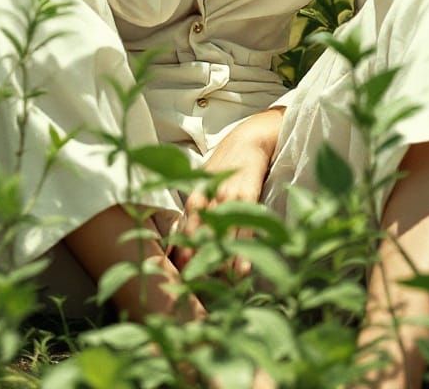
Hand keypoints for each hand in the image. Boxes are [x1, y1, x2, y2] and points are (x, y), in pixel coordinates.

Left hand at [167, 121, 275, 279]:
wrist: (250, 139)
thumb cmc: (226, 163)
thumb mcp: (205, 181)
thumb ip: (196, 207)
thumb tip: (182, 237)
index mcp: (196, 195)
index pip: (185, 228)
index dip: (182, 251)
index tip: (178, 274)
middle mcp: (209, 198)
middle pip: (199, 235)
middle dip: (196, 262)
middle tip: (195, 287)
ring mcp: (228, 197)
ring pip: (220, 234)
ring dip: (219, 262)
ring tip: (219, 288)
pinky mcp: (248, 195)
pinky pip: (243, 227)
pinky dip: (241, 249)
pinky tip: (241, 271)